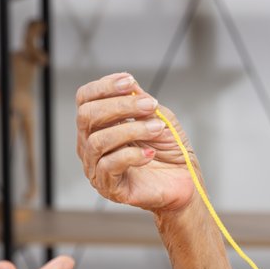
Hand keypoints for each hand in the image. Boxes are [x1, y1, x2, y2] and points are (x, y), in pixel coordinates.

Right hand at [75, 72, 195, 215]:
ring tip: (157, 128)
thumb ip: (141, 100)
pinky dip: (132, 155)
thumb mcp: (158, 117)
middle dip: (120, 105)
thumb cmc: (168, 150)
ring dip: (132, 130)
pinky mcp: (109, 187)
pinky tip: (150, 154)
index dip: (104, 86)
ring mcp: (97, 167)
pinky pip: (109, 165)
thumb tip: (129, 84)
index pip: (85, 99)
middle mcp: (91, 144)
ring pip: (98, 141)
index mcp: (99, 125)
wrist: (184, 182)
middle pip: (87, 116)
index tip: (129, 81)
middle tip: (150, 105)